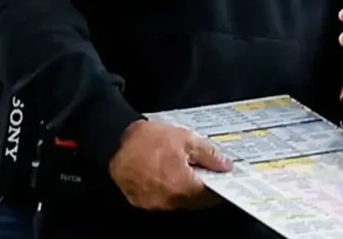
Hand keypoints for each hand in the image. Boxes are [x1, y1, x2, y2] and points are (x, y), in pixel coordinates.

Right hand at [109, 120, 231, 210]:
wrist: (116, 141)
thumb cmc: (149, 139)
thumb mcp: (185, 139)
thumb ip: (208, 154)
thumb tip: (225, 165)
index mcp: (182, 186)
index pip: (210, 196)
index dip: (219, 186)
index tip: (222, 177)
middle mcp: (169, 201)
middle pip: (195, 201)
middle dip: (202, 187)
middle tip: (203, 169)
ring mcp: (154, 204)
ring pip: (179, 201)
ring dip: (185, 188)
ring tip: (182, 166)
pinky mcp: (142, 202)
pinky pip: (163, 199)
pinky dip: (168, 189)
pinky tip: (166, 171)